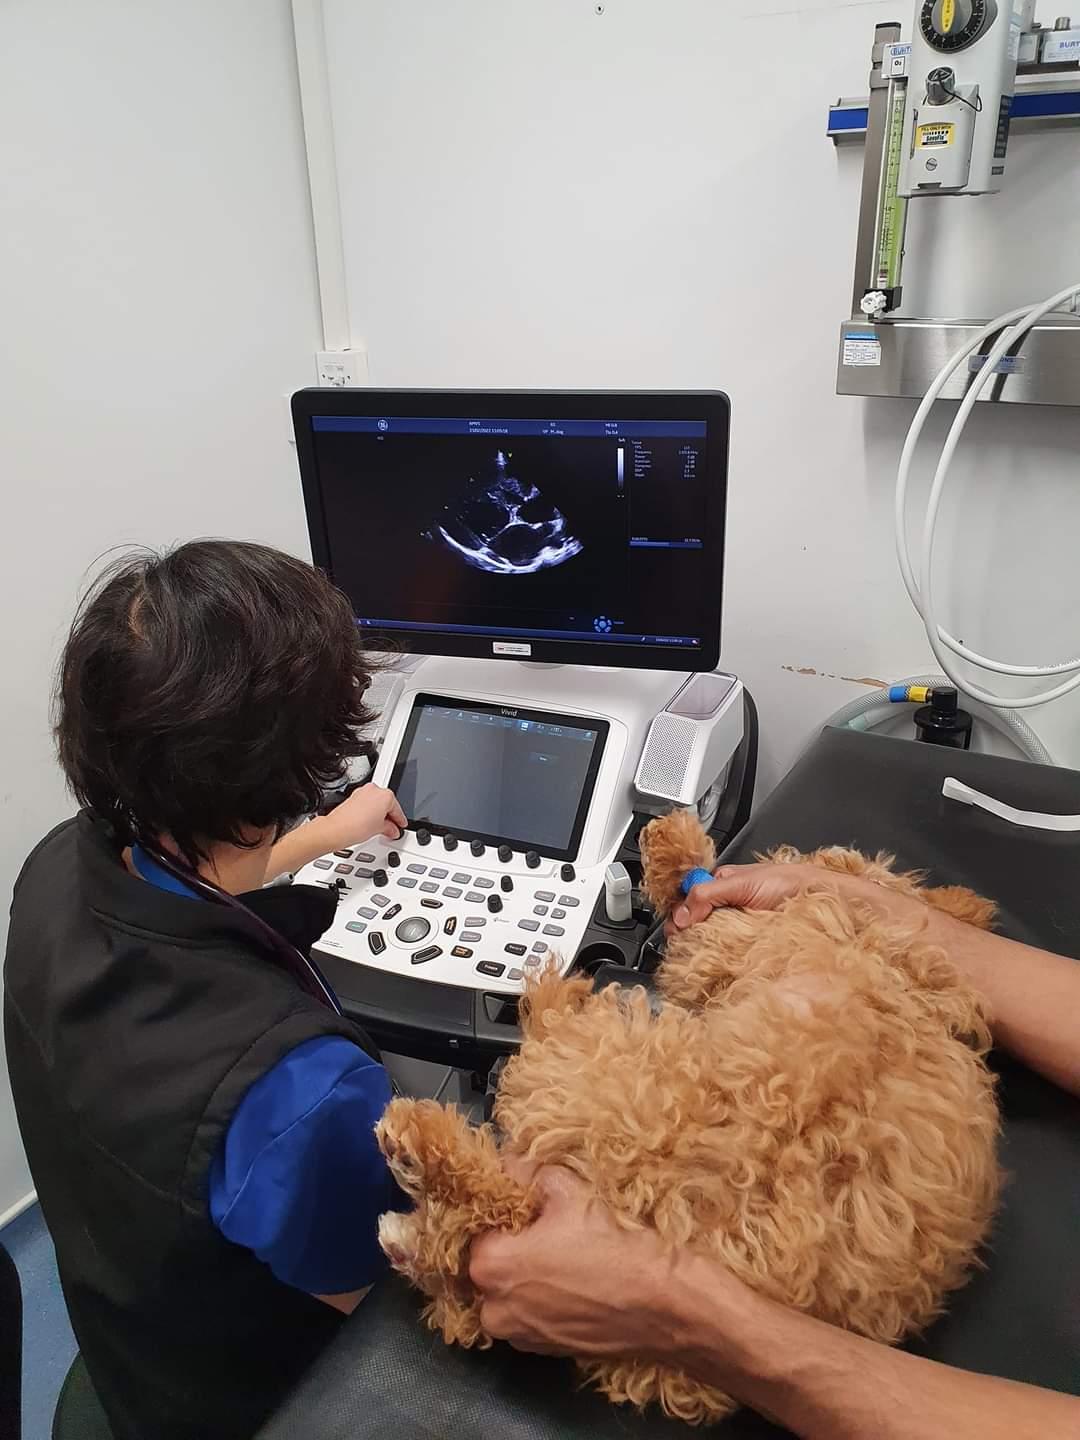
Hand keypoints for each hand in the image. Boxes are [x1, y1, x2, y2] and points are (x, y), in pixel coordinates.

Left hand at [320, 784, 406, 847]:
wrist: (337, 829)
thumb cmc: (356, 826)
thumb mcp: (380, 829)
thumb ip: (390, 827)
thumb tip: (392, 829)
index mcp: (385, 795)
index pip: (397, 809)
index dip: (400, 820)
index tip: (401, 825)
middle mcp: (374, 790)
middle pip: (387, 803)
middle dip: (390, 816)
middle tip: (393, 828)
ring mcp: (363, 792)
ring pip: (377, 802)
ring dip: (380, 813)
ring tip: (380, 827)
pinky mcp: (354, 796)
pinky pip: (367, 802)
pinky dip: (371, 810)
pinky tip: (370, 822)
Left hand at [469, 1165, 673, 1358]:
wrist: (656, 1304)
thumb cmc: (608, 1246)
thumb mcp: (566, 1190)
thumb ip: (528, 1172)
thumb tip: (509, 1163)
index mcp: (490, 1265)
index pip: (479, 1228)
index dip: (504, 1214)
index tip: (527, 1209)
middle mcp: (492, 1307)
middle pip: (490, 1264)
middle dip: (512, 1246)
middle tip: (547, 1231)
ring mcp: (516, 1335)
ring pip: (508, 1292)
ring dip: (525, 1276)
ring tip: (562, 1258)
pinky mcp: (540, 1351)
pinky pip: (527, 1316)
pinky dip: (540, 1301)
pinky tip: (571, 1285)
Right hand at [668, 861, 896, 932]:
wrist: (823, 898)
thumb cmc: (788, 883)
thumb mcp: (741, 884)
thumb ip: (707, 895)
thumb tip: (681, 916)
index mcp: (722, 882)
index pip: (689, 898)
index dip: (680, 915)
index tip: (677, 931)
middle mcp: (729, 902)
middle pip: (697, 920)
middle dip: (690, 933)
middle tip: (689, 944)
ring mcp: (740, 922)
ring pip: (713, 936)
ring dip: (708, 946)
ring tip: (705, 954)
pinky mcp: (752, 939)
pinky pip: (731, 948)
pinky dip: (725, 954)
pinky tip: (724, 959)